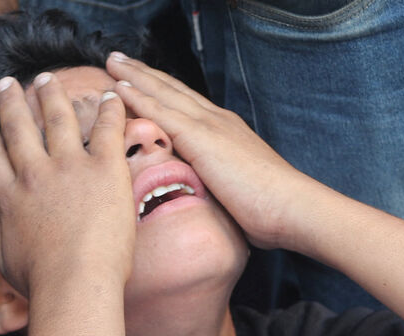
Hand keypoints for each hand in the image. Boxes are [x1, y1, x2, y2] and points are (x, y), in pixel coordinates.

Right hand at [0, 73, 135, 295]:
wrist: (76, 284)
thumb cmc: (41, 280)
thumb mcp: (4, 257)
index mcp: (9, 198)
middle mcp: (34, 175)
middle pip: (18, 129)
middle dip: (11, 102)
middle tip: (7, 83)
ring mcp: (69, 168)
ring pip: (57, 118)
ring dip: (50, 95)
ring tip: (46, 79)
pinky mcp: (104, 169)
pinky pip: (106, 130)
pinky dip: (108, 110)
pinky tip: (108, 95)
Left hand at [106, 54, 313, 249]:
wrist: (291, 207)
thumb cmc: (270, 208)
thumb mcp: (238, 188)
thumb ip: (219, 181)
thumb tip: (207, 192)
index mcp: (225, 131)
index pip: (186, 103)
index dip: (161, 89)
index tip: (140, 78)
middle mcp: (217, 120)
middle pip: (172, 89)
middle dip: (143, 73)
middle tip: (118, 59)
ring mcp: (210, 125)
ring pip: (164, 92)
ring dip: (135, 76)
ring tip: (112, 62)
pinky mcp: (202, 137)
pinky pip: (162, 111)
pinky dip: (140, 97)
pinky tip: (121, 88)